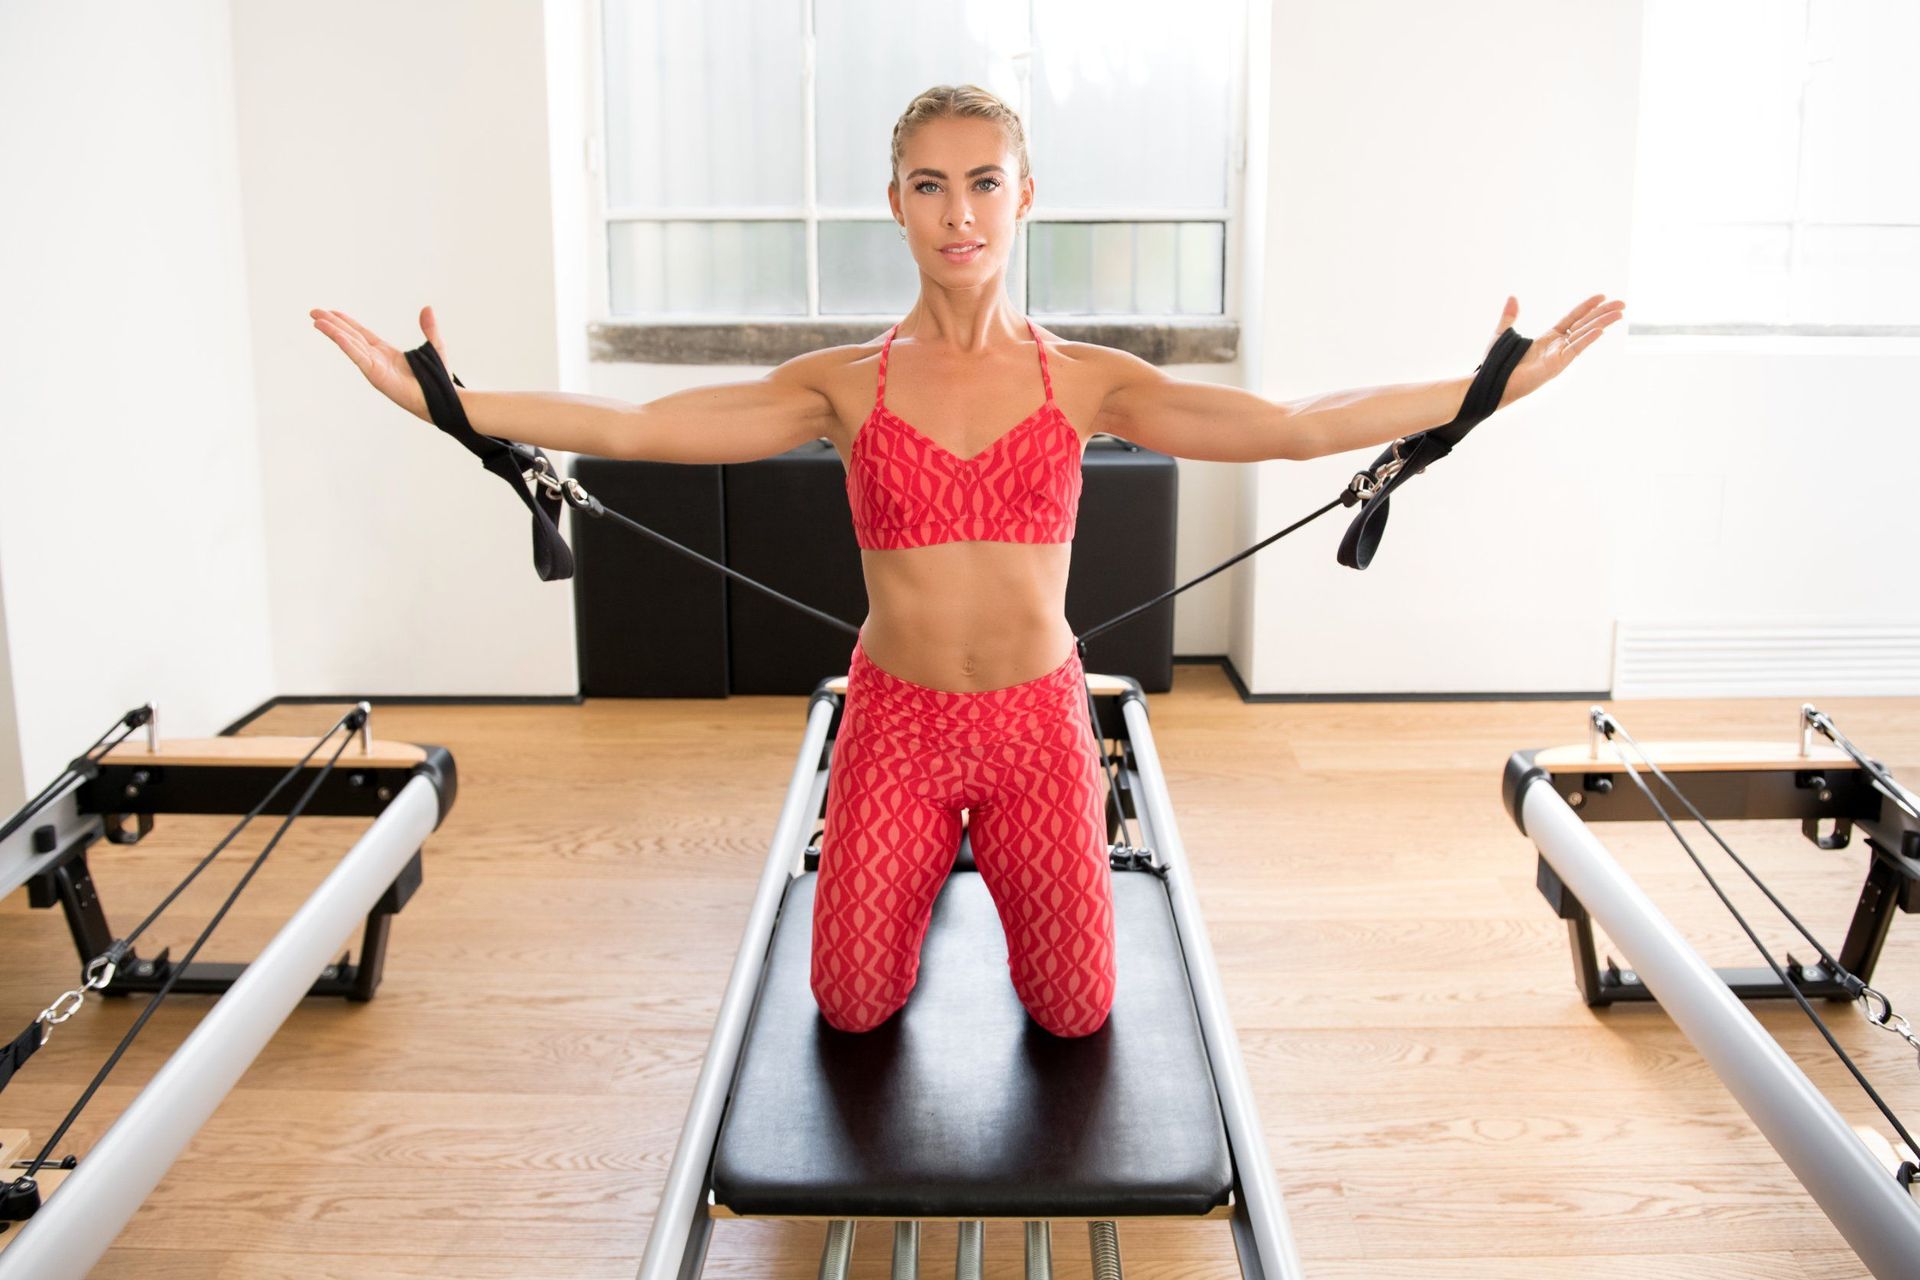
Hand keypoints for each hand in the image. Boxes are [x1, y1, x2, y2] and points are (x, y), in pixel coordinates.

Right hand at [309, 304, 451, 421]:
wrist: (441, 400)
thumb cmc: (437, 379)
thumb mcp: (434, 346)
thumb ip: (430, 328)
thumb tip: (428, 308)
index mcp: (385, 352)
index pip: (360, 333)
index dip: (345, 322)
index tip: (331, 312)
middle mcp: (376, 358)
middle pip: (350, 336)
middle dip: (332, 324)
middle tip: (313, 312)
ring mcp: (374, 367)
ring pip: (350, 345)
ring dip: (333, 332)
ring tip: (316, 321)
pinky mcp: (376, 375)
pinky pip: (359, 357)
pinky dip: (347, 346)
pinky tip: (335, 335)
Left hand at [1490, 294, 1623, 407]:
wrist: (1492, 384)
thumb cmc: (1497, 365)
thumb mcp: (1503, 334)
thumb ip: (1509, 316)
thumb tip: (1512, 297)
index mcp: (1549, 338)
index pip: (1573, 318)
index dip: (1586, 307)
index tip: (1601, 296)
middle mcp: (1557, 346)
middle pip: (1584, 325)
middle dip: (1603, 314)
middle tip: (1622, 303)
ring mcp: (1559, 356)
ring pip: (1584, 335)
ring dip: (1602, 323)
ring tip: (1619, 313)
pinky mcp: (1556, 365)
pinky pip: (1574, 349)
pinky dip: (1586, 340)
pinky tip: (1600, 330)